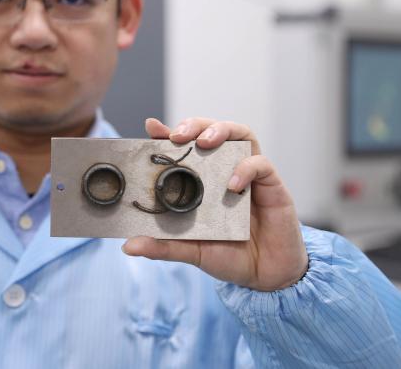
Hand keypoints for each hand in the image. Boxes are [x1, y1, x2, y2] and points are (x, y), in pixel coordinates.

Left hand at [121, 117, 308, 291]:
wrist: (265, 275)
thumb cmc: (229, 256)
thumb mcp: (191, 250)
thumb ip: (163, 245)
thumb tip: (129, 246)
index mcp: (202, 180)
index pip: (184, 147)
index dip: (168, 133)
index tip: (152, 126)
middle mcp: (225, 170)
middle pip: (212, 129)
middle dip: (195, 125)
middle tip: (179, 136)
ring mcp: (249, 174)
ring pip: (240, 133)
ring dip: (221, 130)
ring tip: (205, 142)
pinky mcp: (271, 185)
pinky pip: (261, 164)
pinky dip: (246, 168)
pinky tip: (232, 185)